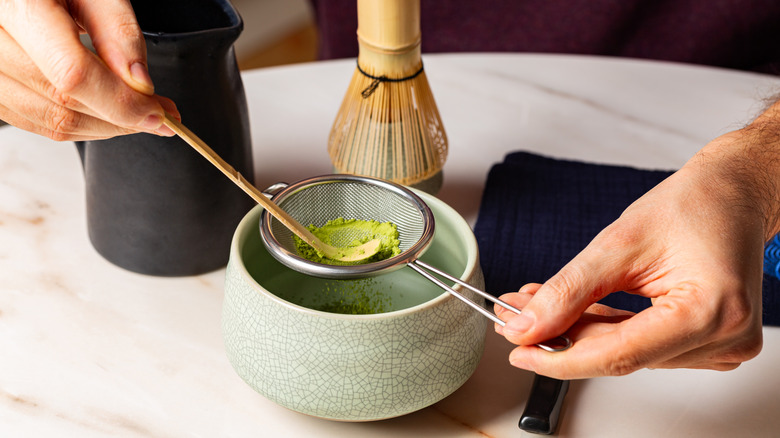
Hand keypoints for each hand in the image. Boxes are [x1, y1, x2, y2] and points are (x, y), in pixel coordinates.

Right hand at [0, 0, 178, 140]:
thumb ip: (118, 30)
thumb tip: (139, 83)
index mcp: (17, 5)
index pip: (72, 74)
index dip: (122, 104)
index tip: (157, 113)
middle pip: (62, 103)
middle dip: (121, 119)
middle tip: (158, 114)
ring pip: (49, 121)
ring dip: (102, 127)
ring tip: (134, 113)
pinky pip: (33, 120)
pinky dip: (76, 124)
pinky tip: (102, 112)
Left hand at [495, 120, 779, 378]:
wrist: (732, 193)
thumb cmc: (693, 205)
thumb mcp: (618, 243)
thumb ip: (568, 291)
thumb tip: (527, 327)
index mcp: (710, 311)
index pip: (618, 355)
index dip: (560, 358)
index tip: (518, 351)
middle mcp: (724, 337)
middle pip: (620, 355)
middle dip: (560, 337)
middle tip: (513, 318)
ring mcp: (721, 344)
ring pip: (627, 353)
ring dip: (578, 331)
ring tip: (537, 305)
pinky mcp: (709, 342)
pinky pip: (643, 345)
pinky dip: (604, 328)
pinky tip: (572, 311)